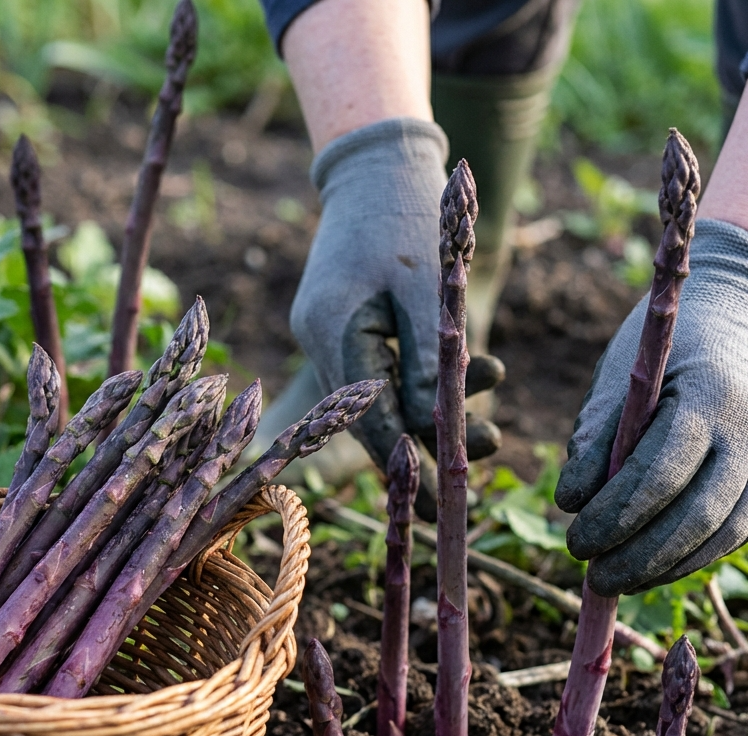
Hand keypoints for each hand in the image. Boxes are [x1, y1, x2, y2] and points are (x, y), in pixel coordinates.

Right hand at [289, 118, 503, 472]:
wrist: (378, 162)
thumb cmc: (410, 212)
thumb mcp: (431, 286)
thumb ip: (431, 361)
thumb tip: (436, 429)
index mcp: (332, 328)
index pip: (369, 416)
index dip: (407, 461)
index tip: (439, 500)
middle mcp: (319, 337)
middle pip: (374, 412)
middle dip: (430, 437)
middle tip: (488, 447)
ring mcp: (326, 332)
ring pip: (381, 393)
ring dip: (433, 408)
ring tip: (490, 421)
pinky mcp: (342, 325)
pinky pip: (381, 369)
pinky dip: (422, 380)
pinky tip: (472, 378)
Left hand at [556, 218, 747, 594]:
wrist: (736, 320)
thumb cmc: (659, 354)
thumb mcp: (618, 383)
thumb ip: (597, 440)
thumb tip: (573, 503)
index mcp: (709, 398)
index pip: (661, 471)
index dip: (615, 514)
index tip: (575, 541)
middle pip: (696, 514)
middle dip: (637, 554)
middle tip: (591, 577)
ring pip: (720, 533)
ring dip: (663, 567)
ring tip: (612, 582)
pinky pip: (732, 533)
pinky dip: (688, 558)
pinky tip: (648, 571)